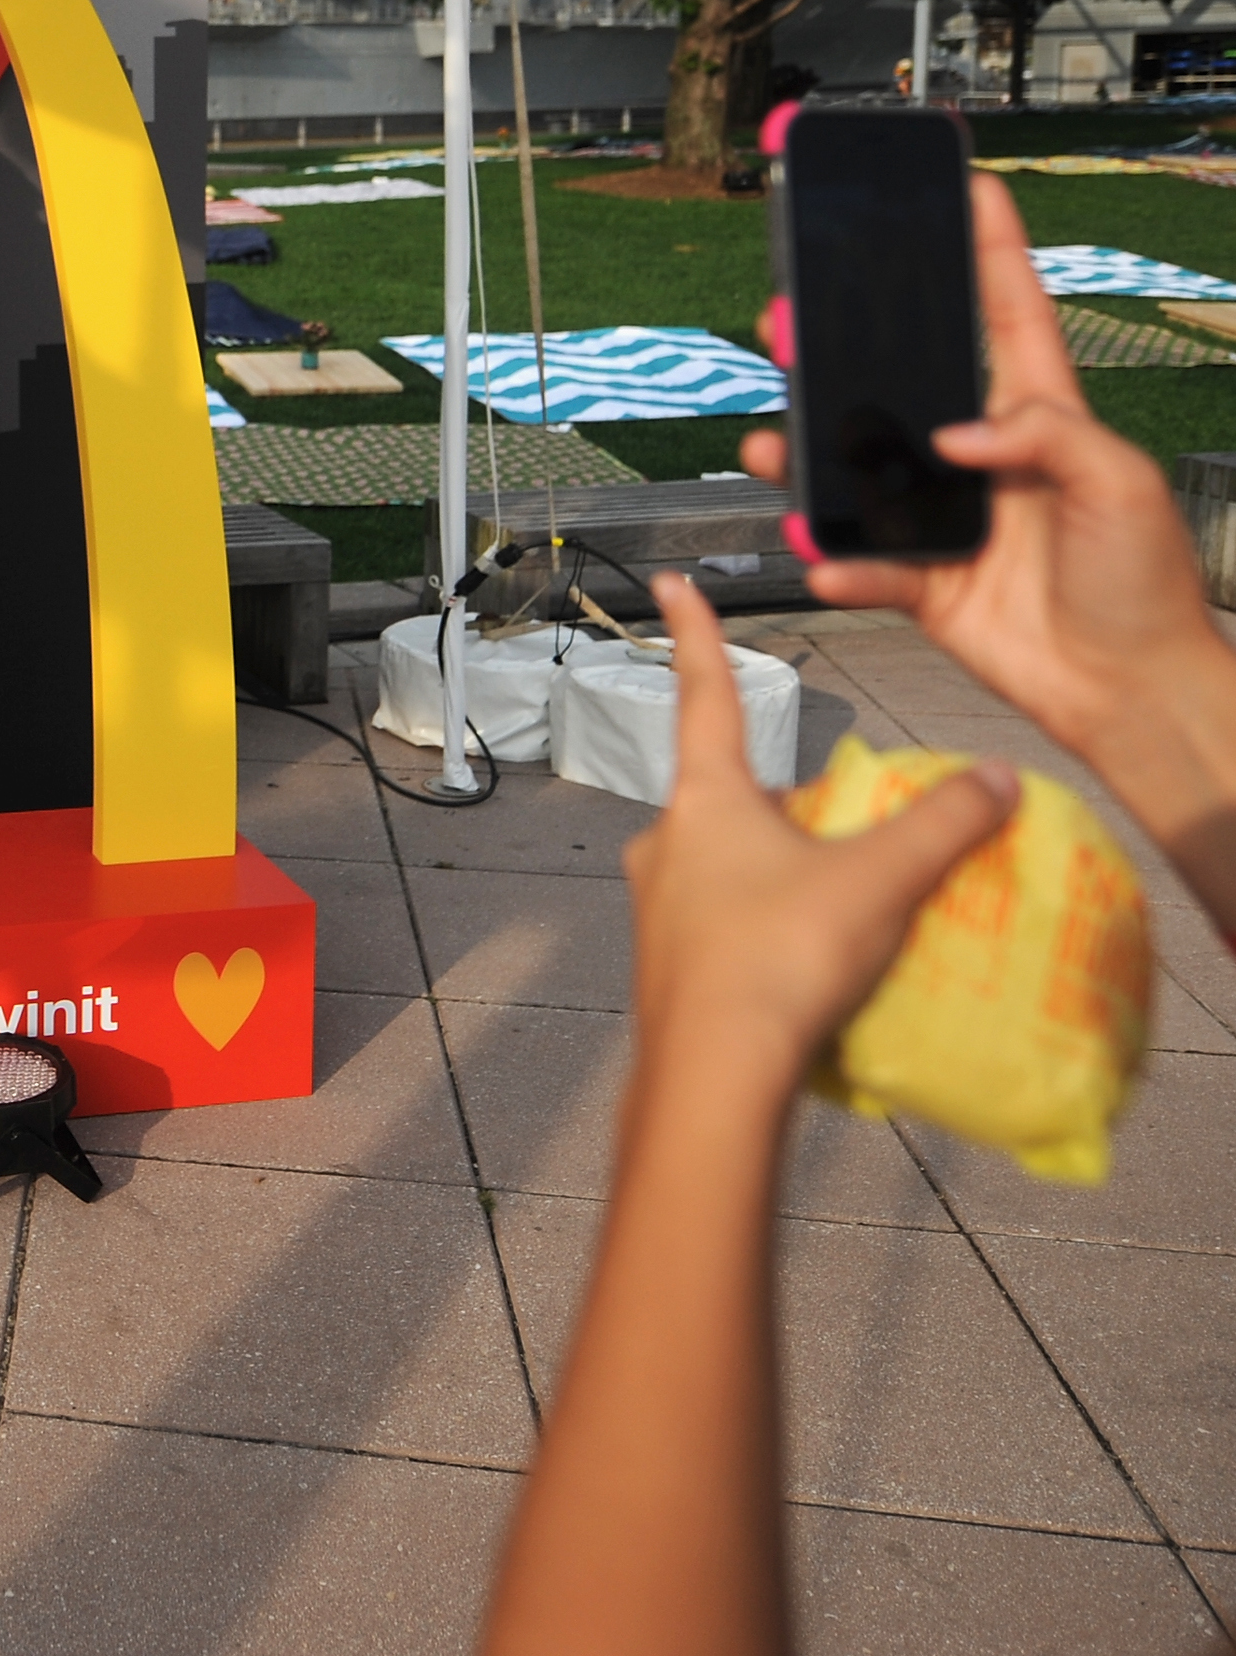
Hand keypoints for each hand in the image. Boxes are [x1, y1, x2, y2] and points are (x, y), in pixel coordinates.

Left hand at [625, 576, 1016, 1100]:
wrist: (713, 1076)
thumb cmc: (782, 955)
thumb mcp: (878, 879)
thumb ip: (941, 824)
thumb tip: (997, 774)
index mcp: (705, 799)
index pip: (707, 694)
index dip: (698, 634)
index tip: (672, 579)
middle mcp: (665, 841)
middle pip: (737, 798)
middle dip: (791, 807)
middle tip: (855, 837)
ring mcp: (658, 907)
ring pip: (730, 866)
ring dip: (782, 873)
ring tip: (846, 910)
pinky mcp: (668, 967)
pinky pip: (727, 926)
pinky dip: (770, 929)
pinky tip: (813, 964)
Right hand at [741, 176, 1224, 768]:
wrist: (1127, 690)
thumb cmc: (1146, 583)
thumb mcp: (1120, 484)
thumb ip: (1046, 437)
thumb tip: (956, 434)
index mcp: (1043, 418)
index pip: (1010, 316)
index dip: (992, 251)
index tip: (970, 188)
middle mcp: (983, 458)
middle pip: (898, 384)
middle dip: (841, 348)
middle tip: (789, 319)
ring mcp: (944, 517)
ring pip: (852, 470)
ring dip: (801, 456)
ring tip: (767, 443)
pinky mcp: (919, 580)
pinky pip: (860, 563)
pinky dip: (837, 563)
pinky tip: (827, 558)